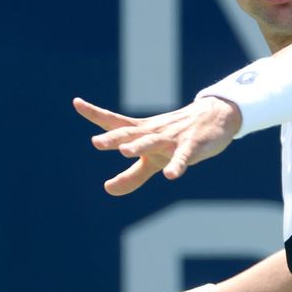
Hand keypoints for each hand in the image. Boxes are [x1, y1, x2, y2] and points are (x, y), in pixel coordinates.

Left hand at [73, 97, 240, 195]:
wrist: (215, 117)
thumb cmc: (176, 139)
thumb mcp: (153, 160)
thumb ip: (131, 176)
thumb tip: (108, 189)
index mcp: (142, 132)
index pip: (116, 122)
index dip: (96, 114)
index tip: (76, 102)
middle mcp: (153, 132)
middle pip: (131, 133)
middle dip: (114, 138)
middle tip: (96, 142)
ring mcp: (172, 139)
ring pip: (153, 142)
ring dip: (139, 146)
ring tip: (125, 152)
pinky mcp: (192, 146)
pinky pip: (183, 156)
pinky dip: (177, 165)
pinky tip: (171, 176)